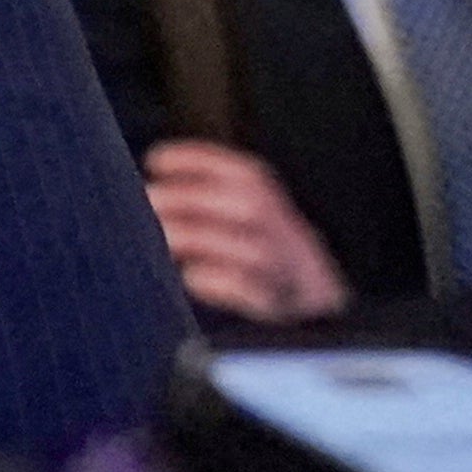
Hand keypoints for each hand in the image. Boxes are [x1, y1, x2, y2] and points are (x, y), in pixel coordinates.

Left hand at [141, 142, 349, 323]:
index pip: (247, 175)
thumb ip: (214, 205)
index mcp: (279, 210)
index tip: (156, 160)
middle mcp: (289, 237)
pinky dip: (223, 284)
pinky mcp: (281, 311)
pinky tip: (191, 276)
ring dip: (201, 239)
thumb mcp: (253, 223)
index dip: (201, 162)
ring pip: (254, 251)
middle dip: (195, 198)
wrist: (320, 306)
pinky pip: (256, 296)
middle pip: (252, 206)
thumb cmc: (270, 258)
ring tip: (165, 236)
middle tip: (150, 198)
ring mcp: (288, 275)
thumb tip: (156, 194)